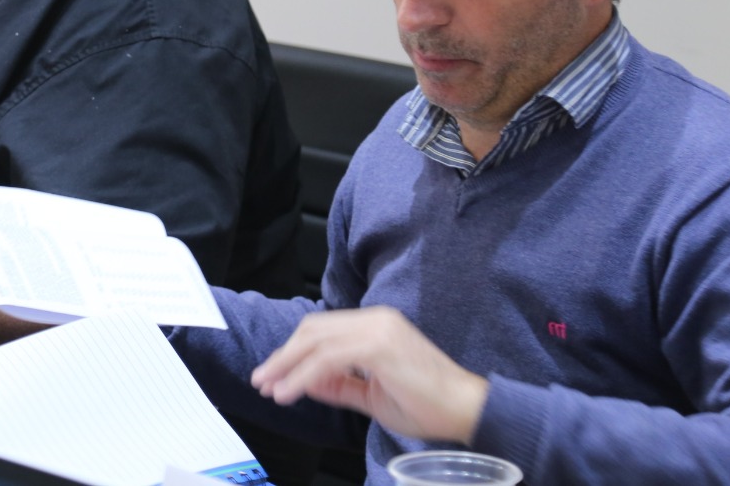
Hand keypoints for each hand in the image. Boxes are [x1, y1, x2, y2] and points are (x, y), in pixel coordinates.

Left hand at [250, 306, 488, 443]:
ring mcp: (378, 329)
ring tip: (270, 388)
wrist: (468, 411)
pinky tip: (290, 392)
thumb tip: (304, 381)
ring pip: (316, 342)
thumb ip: (339, 385)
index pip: (322, 330)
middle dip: (283, 356)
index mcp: (375, 325)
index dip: (292, 352)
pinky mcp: (379, 346)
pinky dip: (304, 376)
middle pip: (313, 330)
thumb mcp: (372, 395)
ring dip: (287, 366)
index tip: (272, 375)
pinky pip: (328, 359)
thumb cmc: (427, 405)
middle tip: (262, 380)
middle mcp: (375, 319)